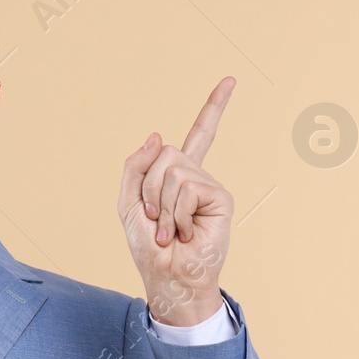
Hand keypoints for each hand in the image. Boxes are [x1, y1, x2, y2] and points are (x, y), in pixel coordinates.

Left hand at [118, 77, 236, 326]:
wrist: (168, 278)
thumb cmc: (149, 247)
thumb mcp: (128, 203)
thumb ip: (135, 166)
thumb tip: (157, 134)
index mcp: (178, 175)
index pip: (198, 135)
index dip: (214, 108)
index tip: (231, 81)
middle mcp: (198, 176)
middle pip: (165, 153)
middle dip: (150, 188)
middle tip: (157, 220)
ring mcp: (210, 186)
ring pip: (173, 170)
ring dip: (162, 206)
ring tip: (171, 231)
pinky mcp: (221, 198)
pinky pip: (188, 187)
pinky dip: (178, 213)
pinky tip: (187, 232)